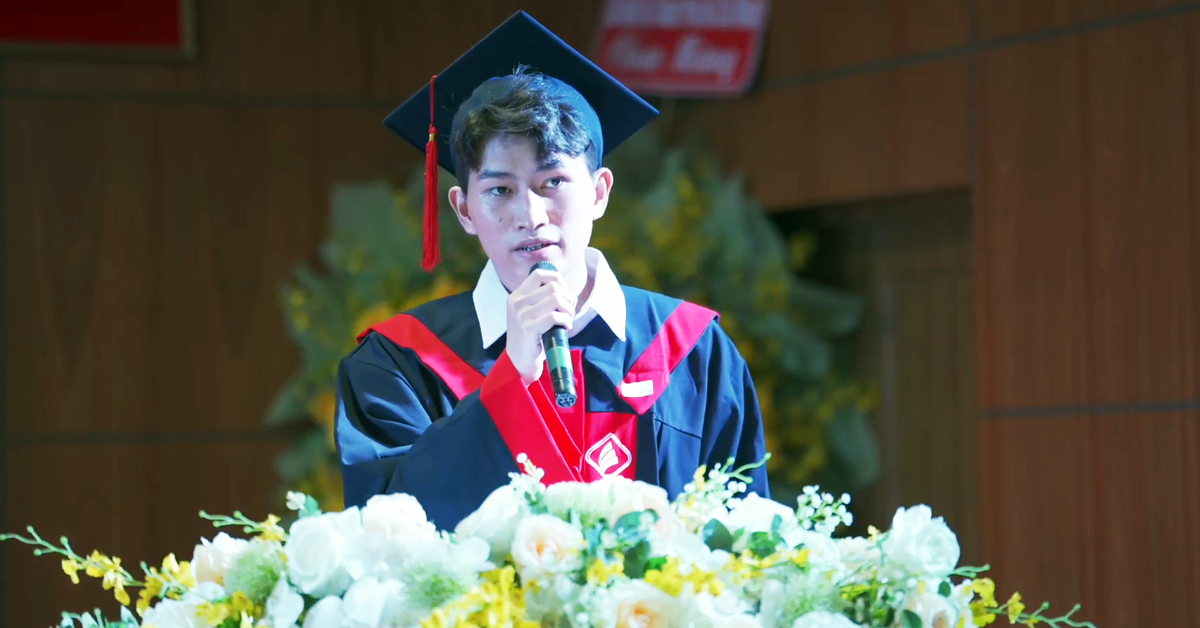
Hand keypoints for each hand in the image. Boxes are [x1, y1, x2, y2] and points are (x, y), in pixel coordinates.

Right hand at [505, 268, 576, 385]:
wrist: (519, 364)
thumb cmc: (532, 339)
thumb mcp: (533, 314)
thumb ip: (546, 301)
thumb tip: (570, 294)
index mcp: (517, 295)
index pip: (539, 274)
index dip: (558, 280)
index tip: (565, 294)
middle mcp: (517, 302)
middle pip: (552, 287)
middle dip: (568, 298)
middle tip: (569, 312)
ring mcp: (520, 315)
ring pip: (555, 299)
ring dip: (569, 310)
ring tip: (568, 320)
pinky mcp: (527, 328)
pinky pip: (555, 316)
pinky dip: (566, 320)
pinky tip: (566, 328)